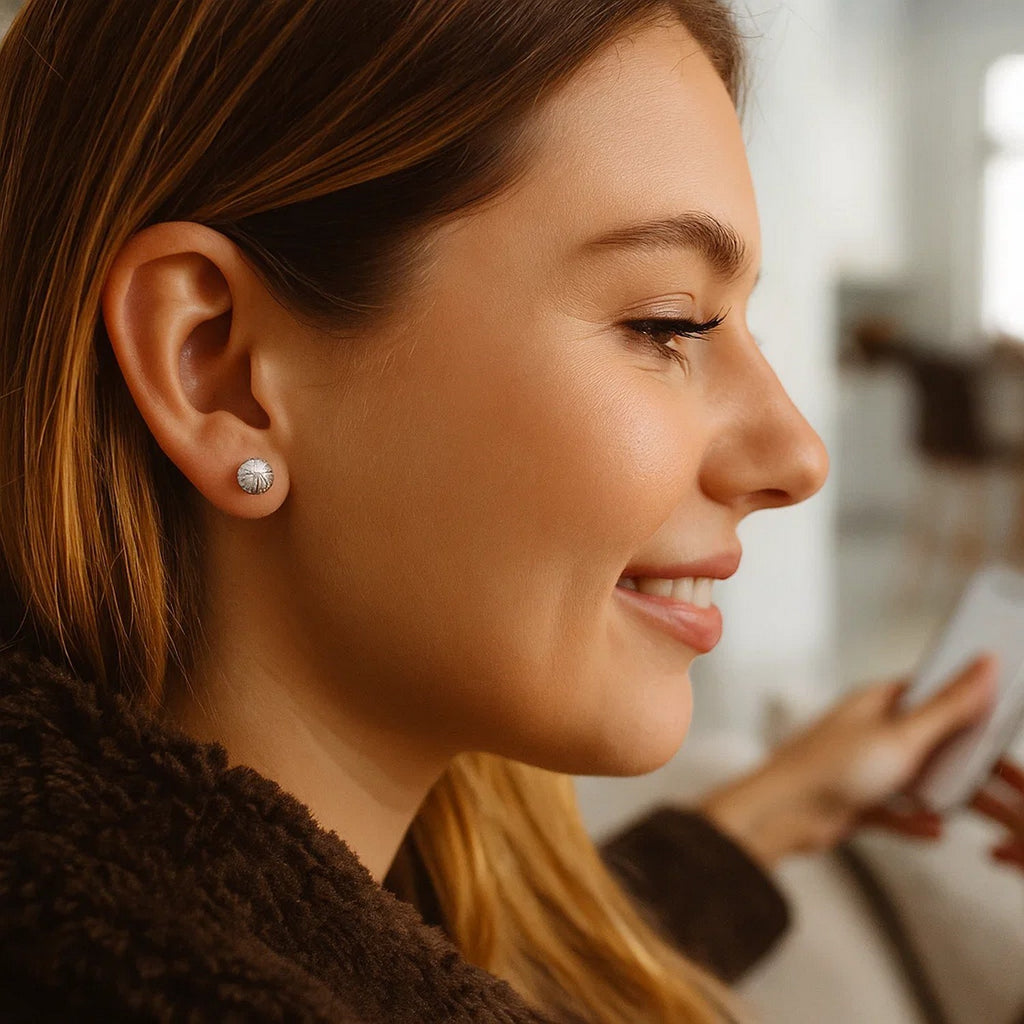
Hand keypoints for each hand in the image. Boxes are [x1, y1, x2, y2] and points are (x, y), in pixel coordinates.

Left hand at [697, 653, 1019, 869]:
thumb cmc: (831, 767)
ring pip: (914, 777)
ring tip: (968, 802)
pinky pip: (897, 811)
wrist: (784, 815)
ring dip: (939, 792)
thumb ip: (949, 706)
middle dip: (957, 755)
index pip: (928, 689)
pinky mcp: (857, 801)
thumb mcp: (903, 736)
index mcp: (876, 703)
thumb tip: (983, 663)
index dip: (962, 697)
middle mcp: (869, 731)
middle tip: (991, 769)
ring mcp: (862, 767)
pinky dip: (915, 820)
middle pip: (927, 738)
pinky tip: (934, 830)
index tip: (996, 709)